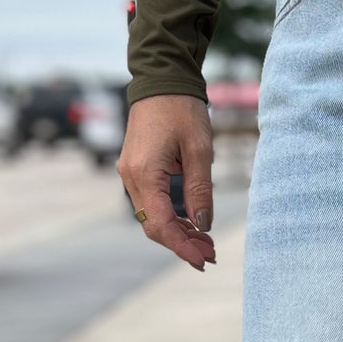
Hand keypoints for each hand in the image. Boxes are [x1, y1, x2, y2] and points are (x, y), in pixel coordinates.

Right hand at [118, 94, 217, 271]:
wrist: (162, 80)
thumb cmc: (182, 109)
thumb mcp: (199, 150)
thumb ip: (200, 191)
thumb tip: (203, 225)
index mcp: (145, 174)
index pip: (161, 225)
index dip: (182, 247)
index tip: (203, 261)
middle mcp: (131, 178)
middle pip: (154, 226)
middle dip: (182, 244)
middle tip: (211, 255)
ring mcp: (131, 174)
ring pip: (153, 216)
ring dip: (178, 232)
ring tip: (206, 243)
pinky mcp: (137, 170)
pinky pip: (152, 202)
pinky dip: (171, 216)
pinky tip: (192, 223)